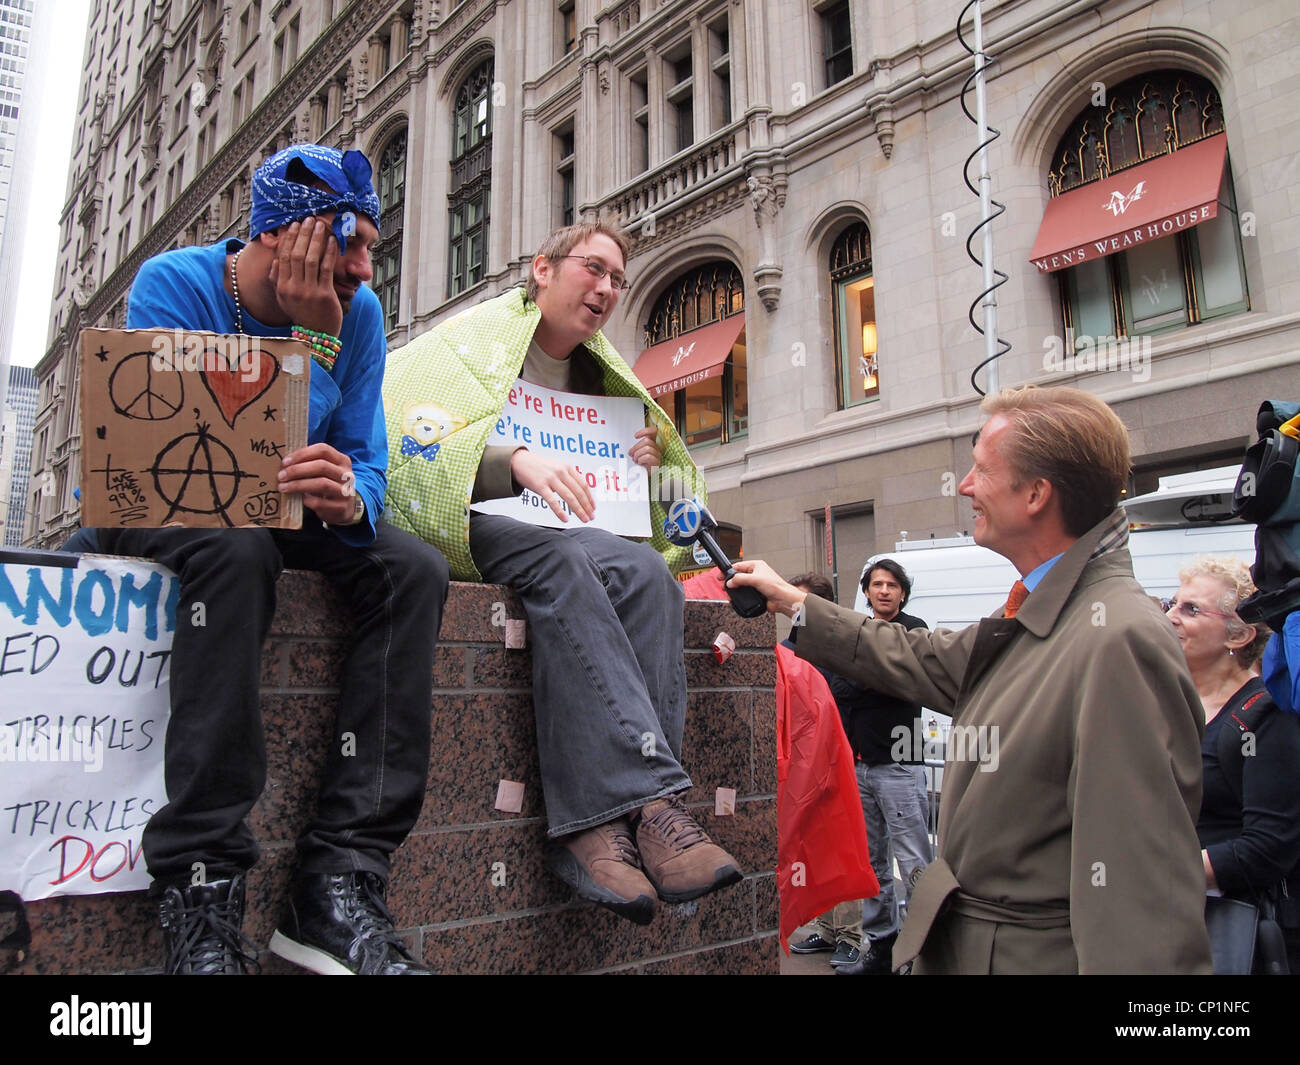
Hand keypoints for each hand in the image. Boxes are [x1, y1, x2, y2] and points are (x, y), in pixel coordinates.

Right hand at [268, 217, 343, 336]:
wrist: (316, 335)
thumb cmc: (302, 313)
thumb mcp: (284, 298)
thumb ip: (278, 279)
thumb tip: (275, 260)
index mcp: (282, 286)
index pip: (283, 256)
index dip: (289, 239)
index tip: (294, 225)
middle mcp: (293, 288)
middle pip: (296, 255)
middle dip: (303, 234)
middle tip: (308, 219)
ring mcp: (309, 292)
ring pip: (311, 259)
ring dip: (316, 240)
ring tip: (320, 225)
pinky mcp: (324, 294)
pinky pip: (326, 269)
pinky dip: (328, 253)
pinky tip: (331, 241)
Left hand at [279, 442, 357, 524]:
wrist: (345, 507)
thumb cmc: (328, 484)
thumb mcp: (325, 471)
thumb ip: (310, 463)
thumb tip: (285, 462)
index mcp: (342, 460)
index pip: (323, 450)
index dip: (302, 454)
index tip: (285, 462)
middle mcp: (346, 474)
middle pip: (321, 466)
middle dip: (297, 470)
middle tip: (280, 476)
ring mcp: (345, 491)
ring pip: (321, 483)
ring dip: (298, 485)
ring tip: (283, 487)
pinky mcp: (341, 507)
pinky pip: (320, 502)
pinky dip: (306, 500)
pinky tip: (298, 499)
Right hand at [510, 449, 594, 522]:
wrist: (519, 461)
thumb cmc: (538, 466)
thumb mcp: (557, 467)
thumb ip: (568, 477)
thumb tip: (580, 493)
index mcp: (567, 467)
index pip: (583, 485)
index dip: (590, 498)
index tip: (593, 508)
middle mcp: (561, 472)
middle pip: (578, 492)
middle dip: (586, 506)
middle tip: (591, 517)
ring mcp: (551, 479)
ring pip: (569, 497)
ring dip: (578, 510)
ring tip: (583, 519)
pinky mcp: (540, 486)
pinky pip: (552, 501)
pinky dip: (560, 511)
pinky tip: (565, 519)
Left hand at [628, 425, 660, 468]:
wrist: (646, 476)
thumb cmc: (642, 465)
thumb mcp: (638, 455)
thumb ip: (636, 449)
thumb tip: (631, 451)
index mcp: (653, 444)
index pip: (653, 432)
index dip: (645, 431)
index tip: (635, 436)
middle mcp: (657, 448)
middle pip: (647, 441)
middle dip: (635, 447)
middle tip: (630, 454)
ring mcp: (658, 455)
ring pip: (647, 448)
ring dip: (638, 454)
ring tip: (635, 459)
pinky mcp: (657, 462)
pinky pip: (648, 456)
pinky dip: (641, 459)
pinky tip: (640, 462)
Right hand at [727, 560, 807, 616]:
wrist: (782, 599)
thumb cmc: (776, 586)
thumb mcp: (755, 579)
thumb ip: (740, 579)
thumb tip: (730, 582)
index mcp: (756, 566)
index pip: (739, 565)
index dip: (729, 570)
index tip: (721, 575)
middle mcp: (756, 573)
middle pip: (738, 576)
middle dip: (731, 581)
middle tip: (724, 585)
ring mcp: (756, 583)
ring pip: (741, 585)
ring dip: (735, 589)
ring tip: (729, 592)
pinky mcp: (756, 592)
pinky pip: (744, 593)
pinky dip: (740, 595)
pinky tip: (736, 598)